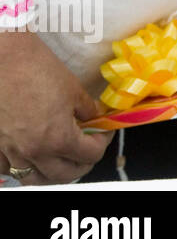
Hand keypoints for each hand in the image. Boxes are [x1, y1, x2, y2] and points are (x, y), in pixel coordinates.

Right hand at [0, 30, 112, 183]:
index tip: (104, 132)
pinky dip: (24, 167)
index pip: (90, 155)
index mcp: (58, 139)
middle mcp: (34, 152)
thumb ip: (87, 110)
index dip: (102, 143)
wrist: (4, 59)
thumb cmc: (38, 70)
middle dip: (83, 164)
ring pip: (35, 178)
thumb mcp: (73, 90)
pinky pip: (9, 169)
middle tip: (89, 150)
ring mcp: (10, 152)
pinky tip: (32, 157)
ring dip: (53, 173)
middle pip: (65, 175)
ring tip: (62, 161)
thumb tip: (95, 118)